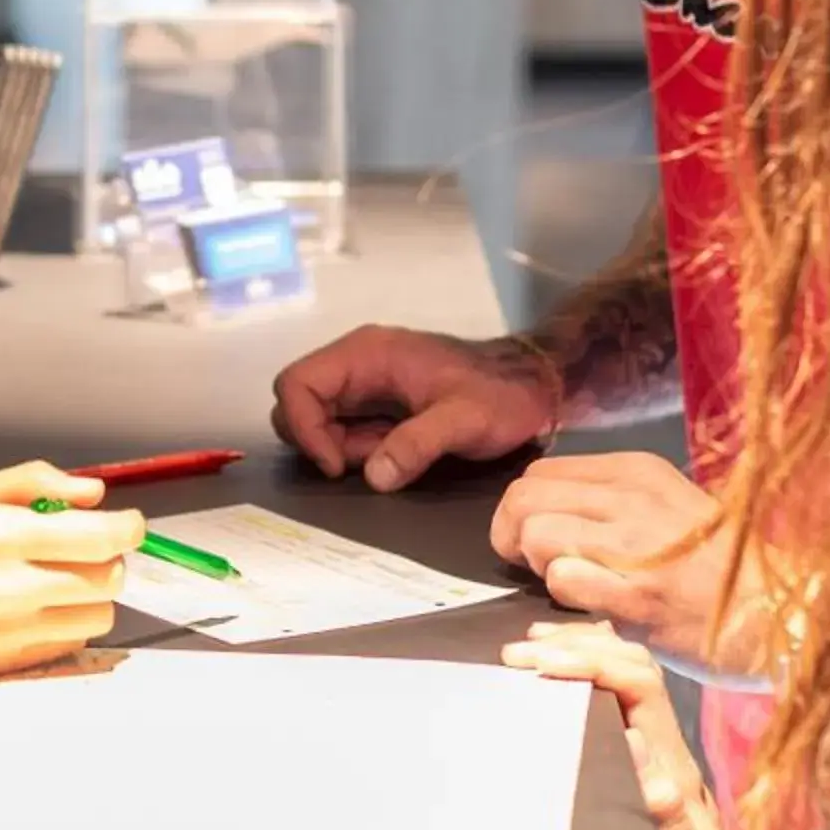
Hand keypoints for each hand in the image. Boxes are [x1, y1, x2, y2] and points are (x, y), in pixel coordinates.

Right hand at [0, 463, 143, 674]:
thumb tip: (93, 493)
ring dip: (91, 593)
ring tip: (54, 576)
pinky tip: (31, 604)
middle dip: (109, 557)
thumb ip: (34, 482)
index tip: (129, 523)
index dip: (128, 528)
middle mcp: (5, 589)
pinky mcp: (2, 666)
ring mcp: (5, 633)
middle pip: (107, 579)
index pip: (98, 537)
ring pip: (97, 616)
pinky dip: (65, 621)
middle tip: (85, 544)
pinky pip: (68, 643)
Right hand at [269, 325, 559, 491]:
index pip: (297, 383)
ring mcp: (364, 384)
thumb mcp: (464, 420)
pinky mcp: (375, 405)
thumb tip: (375, 476)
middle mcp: (357, 363)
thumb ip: (418, 444)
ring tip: (387, 457)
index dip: (304, 426)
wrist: (532, 386)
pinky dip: (356, 451)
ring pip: (316, 419)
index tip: (337, 464)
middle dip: (319, 441)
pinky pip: (342, 429)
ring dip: (339, 449)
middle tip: (365, 462)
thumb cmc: (501, 394)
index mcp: (367, 353)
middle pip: (298, 402)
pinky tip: (393, 454)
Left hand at [493, 451, 763, 677]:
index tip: (540, 539)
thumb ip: (614, 503)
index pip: (540, 473)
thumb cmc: (726, 568)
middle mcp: (632, 497)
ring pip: (533, 532)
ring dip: (539, 564)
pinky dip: (563, 596)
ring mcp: (634, 545)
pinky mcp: (637, 595)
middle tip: (537, 566)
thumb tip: (553, 512)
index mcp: (639, 472)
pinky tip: (594, 606)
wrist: (785, 613)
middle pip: (523, 497)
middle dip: (513, 535)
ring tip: (575, 585)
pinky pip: (561, 580)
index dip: (526, 510)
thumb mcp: (672, 508)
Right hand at [505, 622, 722, 829]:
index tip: (542, 663)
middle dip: (577, 645)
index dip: (592, 662)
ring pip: (632, 667)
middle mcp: (671, 742)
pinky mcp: (648, 751)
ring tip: (535, 647)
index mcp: (675, 761)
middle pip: (634, 662)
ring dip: (583, 648)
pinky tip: (566, 662)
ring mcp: (661, 743)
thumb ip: (666, 813)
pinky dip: (592, 665)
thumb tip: (635, 745)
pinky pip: (624, 688)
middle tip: (521, 654)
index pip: (638, 683)